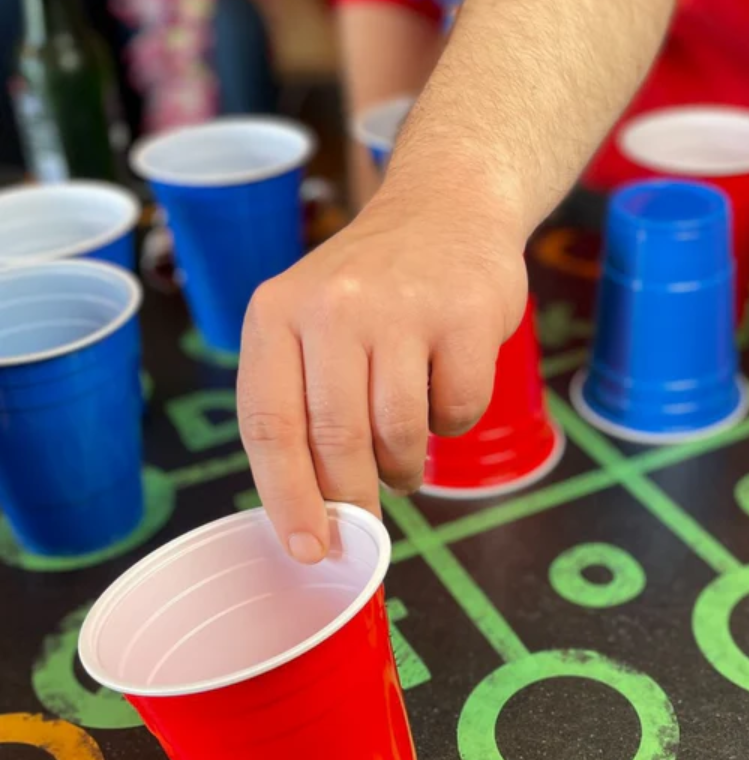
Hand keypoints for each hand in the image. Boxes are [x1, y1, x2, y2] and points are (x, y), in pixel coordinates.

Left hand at [237, 190, 527, 562]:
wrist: (447, 210)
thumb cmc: (373, 289)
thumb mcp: (312, 324)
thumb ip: (301, 403)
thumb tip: (312, 513)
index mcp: (277, 313)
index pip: (270, 425)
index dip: (286, 499)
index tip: (307, 549)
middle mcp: (334, 306)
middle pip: (336, 441)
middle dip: (353, 500)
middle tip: (366, 525)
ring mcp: (403, 308)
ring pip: (400, 434)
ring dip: (405, 465)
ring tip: (406, 450)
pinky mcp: (467, 316)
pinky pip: (458, 411)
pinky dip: (454, 421)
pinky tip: (445, 387)